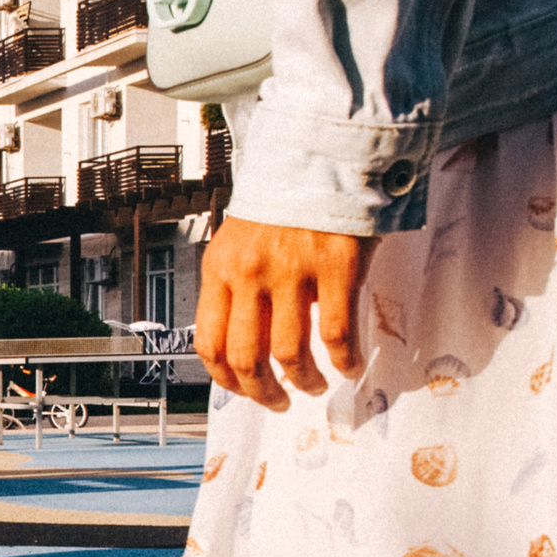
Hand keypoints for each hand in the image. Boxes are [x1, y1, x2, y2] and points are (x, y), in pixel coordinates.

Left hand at [194, 219, 374, 410]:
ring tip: (315, 385)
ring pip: (290, 353)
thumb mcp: (239, 242)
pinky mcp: (336, 266)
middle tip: (278, 401)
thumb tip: (244, 343)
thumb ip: (236, 286)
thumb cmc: (283, 204)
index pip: (209, 342)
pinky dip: (342, 359)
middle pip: (245, 357)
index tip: (242, 390)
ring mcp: (292, 270)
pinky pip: (335, 332)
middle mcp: (250, 273)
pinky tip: (347, 365)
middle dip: (262, 392)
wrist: (322, 156)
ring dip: (304, 381)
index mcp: (220, 269)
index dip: (225, 379)